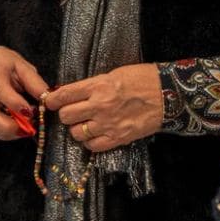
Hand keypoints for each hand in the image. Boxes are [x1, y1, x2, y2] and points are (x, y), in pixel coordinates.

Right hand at [0, 46, 50, 141]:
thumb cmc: (5, 64)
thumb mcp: (22, 66)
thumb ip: (34, 82)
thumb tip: (47, 99)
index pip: (0, 91)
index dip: (15, 104)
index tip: (31, 112)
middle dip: (9, 125)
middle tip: (29, 128)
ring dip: (10, 132)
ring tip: (27, 128)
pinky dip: (6, 134)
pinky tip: (19, 129)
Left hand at [44, 63, 163, 152]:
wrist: (169, 95)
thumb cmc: (143, 79)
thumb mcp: (114, 74)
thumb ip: (92, 85)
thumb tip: (71, 94)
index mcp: (99, 85)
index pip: (64, 95)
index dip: (52, 99)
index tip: (50, 101)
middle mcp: (100, 106)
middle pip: (66, 116)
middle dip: (66, 114)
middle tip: (73, 112)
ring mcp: (108, 124)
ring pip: (76, 133)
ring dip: (77, 128)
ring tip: (85, 123)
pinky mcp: (118, 138)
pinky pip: (92, 146)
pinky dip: (90, 142)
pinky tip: (95, 134)